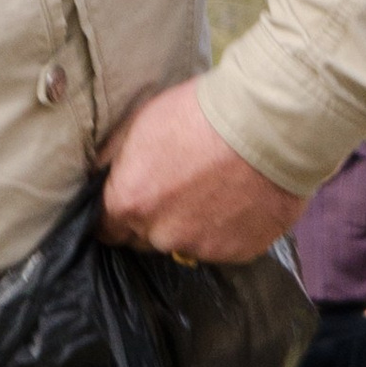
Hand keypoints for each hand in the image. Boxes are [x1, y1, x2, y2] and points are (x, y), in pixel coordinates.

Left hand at [99, 83, 307, 261]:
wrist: (265, 125)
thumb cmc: (199, 114)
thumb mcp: (139, 122)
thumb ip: (114, 160)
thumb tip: (100, 177)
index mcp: (131, 202)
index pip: (107, 228)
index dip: (117, 213)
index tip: (132, 200)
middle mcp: (162, 234)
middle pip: (146, 238)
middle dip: (156, 217)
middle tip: (179, 186)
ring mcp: (203, 247)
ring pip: (187, 242)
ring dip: (193, 224)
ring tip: (216, 188)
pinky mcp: (241, 252)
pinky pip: (224, 245)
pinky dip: (228, 228)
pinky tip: (240, 198)